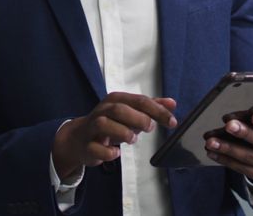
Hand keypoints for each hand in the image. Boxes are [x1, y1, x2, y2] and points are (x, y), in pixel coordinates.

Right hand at [52, 92, 177, 179]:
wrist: (79, 138)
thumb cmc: (110, 123)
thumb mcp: (130, 112)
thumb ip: (151, 107)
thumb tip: (172, 103)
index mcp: (116, 100)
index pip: (139, 100)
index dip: (158, 111)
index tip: (172, 122)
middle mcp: (103, 111)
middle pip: (120, 109)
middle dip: (138, 118)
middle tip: (150, 128)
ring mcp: (92, 128)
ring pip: (104, 124)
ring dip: (123, 133)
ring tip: (132, 139)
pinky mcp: (87, 145)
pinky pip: (95, 148)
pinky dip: (108, 152)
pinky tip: (116, 153)